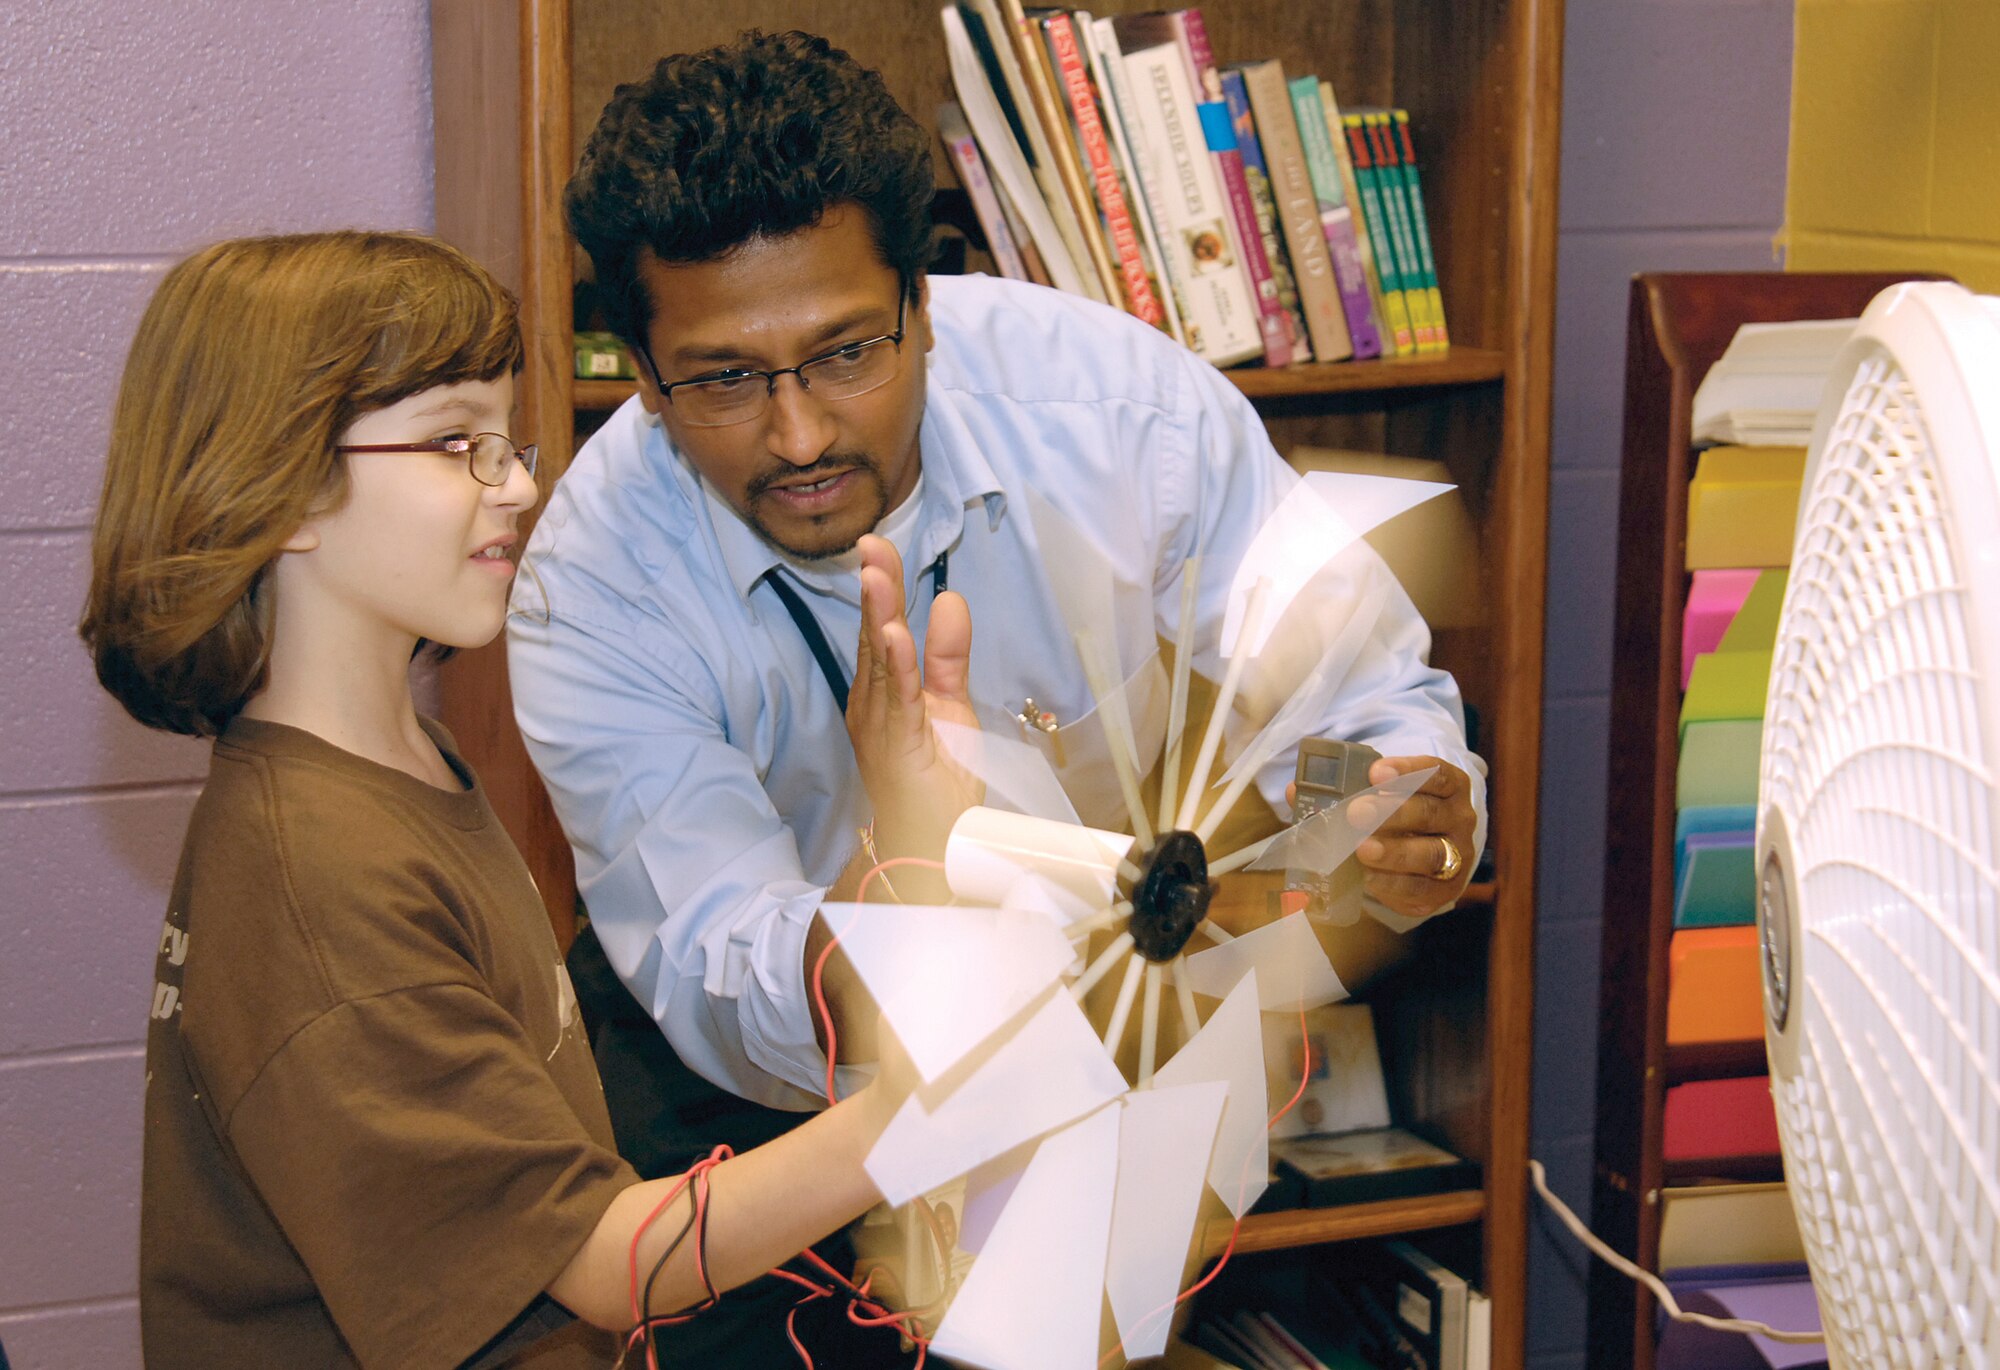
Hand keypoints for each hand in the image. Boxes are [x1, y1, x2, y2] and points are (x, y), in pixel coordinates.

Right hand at [846, 535, 981, 866]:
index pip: (882, 627)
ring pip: (880, 662)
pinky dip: (897, 667)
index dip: (883, 586)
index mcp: (883, 689)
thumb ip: (948, 654)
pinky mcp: (897, 747)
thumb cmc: (936, 779)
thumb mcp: (950, 703)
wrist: (933, 841)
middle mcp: (872, 702)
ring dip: (878, 618)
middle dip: (875, 589)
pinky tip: (894, 637)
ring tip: (876, 576)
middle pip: (875, 636)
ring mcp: (880, 725)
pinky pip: (898, 701)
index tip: (879, 545)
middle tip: (871, 545)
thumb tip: (949, 599)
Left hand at [1348, 756, 1476, 918]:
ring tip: (1362, 849)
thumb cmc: (1400, 819)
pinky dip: (1392, 883)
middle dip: (1391, 811)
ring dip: (1393, 851)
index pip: (1435, 773)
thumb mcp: (1383, 797)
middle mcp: (1459, 818)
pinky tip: (1368, 877)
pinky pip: (1420, 887)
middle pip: (1429, 812)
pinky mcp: (1444, 889)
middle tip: (1356, 812)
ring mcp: (1457, 856)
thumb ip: (1346, 791)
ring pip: (1429, 852)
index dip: (1407, 770)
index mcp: (1449, 787)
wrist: (1427, 862)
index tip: (1375, 772)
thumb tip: (1295, 792)